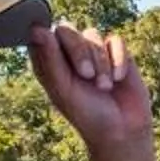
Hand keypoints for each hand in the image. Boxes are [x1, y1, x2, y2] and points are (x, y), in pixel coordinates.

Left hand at [27, 20, 154, 149]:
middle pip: (67, 30)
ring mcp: (93, 51)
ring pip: (92, 35)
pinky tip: (118, 79)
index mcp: (49, 63)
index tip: (55, 51)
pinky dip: (117, 60)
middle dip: (79, 51)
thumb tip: (36, 29)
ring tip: (105, 87)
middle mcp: (69, 54)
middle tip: (87, 75)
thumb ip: (51, 59)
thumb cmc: (88, 115)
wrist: (123, 131)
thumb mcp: (64, 90)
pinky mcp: (116, 53)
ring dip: (100, 62)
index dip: (47, 38)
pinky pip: (115, 41)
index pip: (41, 36)